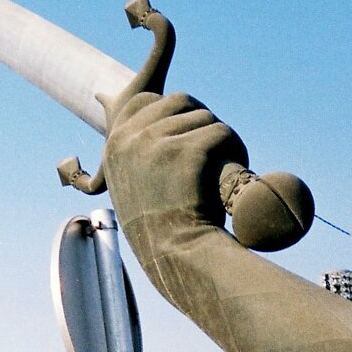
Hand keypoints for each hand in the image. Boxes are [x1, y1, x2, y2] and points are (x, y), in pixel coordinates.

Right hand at [101, 91, 247, 236]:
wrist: (173, 251)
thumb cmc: (157, 225)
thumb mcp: (129, 185)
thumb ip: (134, 157)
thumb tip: (154, 130)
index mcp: (115, 145)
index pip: (144, 100)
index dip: (171, 109)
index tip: (187, 130)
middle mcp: (131, 138)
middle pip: (179, 101)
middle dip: (200, 119)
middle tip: (213, 145)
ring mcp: (157, 142)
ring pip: (204, 116)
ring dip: (220, 136)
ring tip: (224, 164)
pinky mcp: (187, 150)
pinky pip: (221, 132)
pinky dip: (235, 148)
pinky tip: (235, 167)